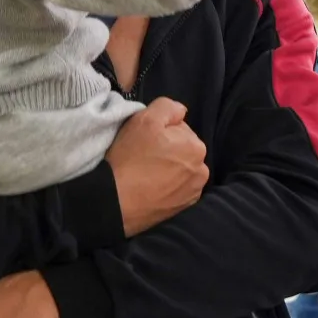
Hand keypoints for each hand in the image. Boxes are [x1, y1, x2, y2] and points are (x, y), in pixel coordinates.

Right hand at [106, 97, 207, 235]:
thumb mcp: (146, 119)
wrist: (115, 201)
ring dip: (168, 169)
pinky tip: (150, 188)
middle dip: (167, 150)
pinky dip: (166, 187)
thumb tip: (181, 112)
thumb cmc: (130, 157)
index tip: (144, 141)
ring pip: (179, 171)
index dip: (160, 132)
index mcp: (197, 147)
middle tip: (143, 157)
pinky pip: (176, 190)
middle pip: (181, 151)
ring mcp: (193, 193)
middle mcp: (202, 171)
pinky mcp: (182, 209)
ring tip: (145, 174)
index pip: (179, 130)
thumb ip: (168, 107)